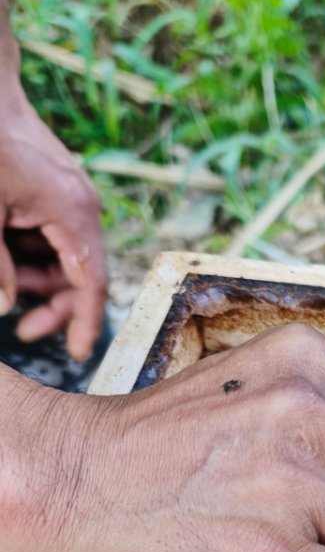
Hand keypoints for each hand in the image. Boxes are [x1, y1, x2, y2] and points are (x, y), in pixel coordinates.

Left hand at [0, 92, 107, 360]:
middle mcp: (81, 209)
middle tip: (18, 328)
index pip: (90, 282)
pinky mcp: (55, 195)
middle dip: (50, 305)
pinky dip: (29, 255)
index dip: (83, 322)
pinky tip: (5, 251)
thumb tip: (4, 307)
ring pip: (64, 262)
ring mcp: (70, 201)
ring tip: (3, 277)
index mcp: (73, 213)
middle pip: (79, 277)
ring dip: (34, 280)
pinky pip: (52, 240)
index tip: (77, 356)